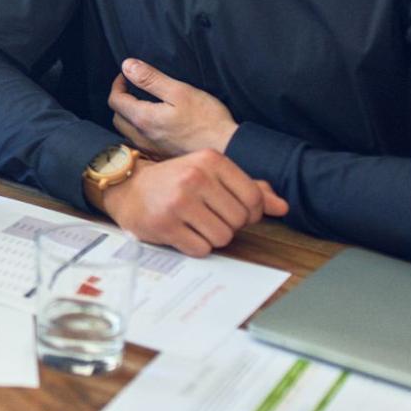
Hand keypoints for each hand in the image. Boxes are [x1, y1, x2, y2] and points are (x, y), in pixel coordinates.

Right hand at [86, 149, 288, 256]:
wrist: (127, 188)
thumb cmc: (175, 181)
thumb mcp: (211, 175)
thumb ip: (248, 188)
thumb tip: (282, 207)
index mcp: (211, 161)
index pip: (254, 198)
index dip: (250, 213)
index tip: (234, 212)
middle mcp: (195, 178)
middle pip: (239, 221)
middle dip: (229, 225)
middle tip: (209, 218)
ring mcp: (179, 202)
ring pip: (222, 237)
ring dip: (213, 238)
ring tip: (196, 225)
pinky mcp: (165, 225)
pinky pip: (201, 249)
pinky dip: (195, 247)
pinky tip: (183, 233)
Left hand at [108, 59, 238, 157]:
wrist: (226, 147)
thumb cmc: (206, 119)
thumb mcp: (179, 91)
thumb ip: (150, 79)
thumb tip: (127, 66)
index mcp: (143, 119)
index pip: (115, 100)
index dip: (118, 84)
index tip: (128, 75)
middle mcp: (141, 137)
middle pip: (117, 117)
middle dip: (120, 99)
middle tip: (134, 88)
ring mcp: (150, 149)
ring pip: (126, 131)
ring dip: (128, 116)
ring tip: (144, 104)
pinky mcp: (160, 156)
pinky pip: (139, 142)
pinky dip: (139, 130)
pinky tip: (154, 123)